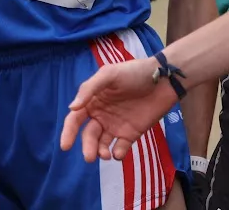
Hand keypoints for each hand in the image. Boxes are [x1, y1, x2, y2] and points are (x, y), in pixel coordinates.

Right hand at [60, 56, 178, 162]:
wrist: (163, 79)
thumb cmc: (133, 72)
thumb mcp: (108, 74)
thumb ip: (89, 89)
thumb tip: (71, 107)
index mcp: (92, 101)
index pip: (75, 119)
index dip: (68, 132)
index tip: (65, 146)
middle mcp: (101, 115)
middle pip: (89, 135)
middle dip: (87, 146)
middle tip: (89, 157)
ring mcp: (116, 125)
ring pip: (102, 144)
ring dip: (100, 151)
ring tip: (105, 155)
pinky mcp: (131, 133)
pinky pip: (121, 147)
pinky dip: (117, 153)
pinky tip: (118, 153)